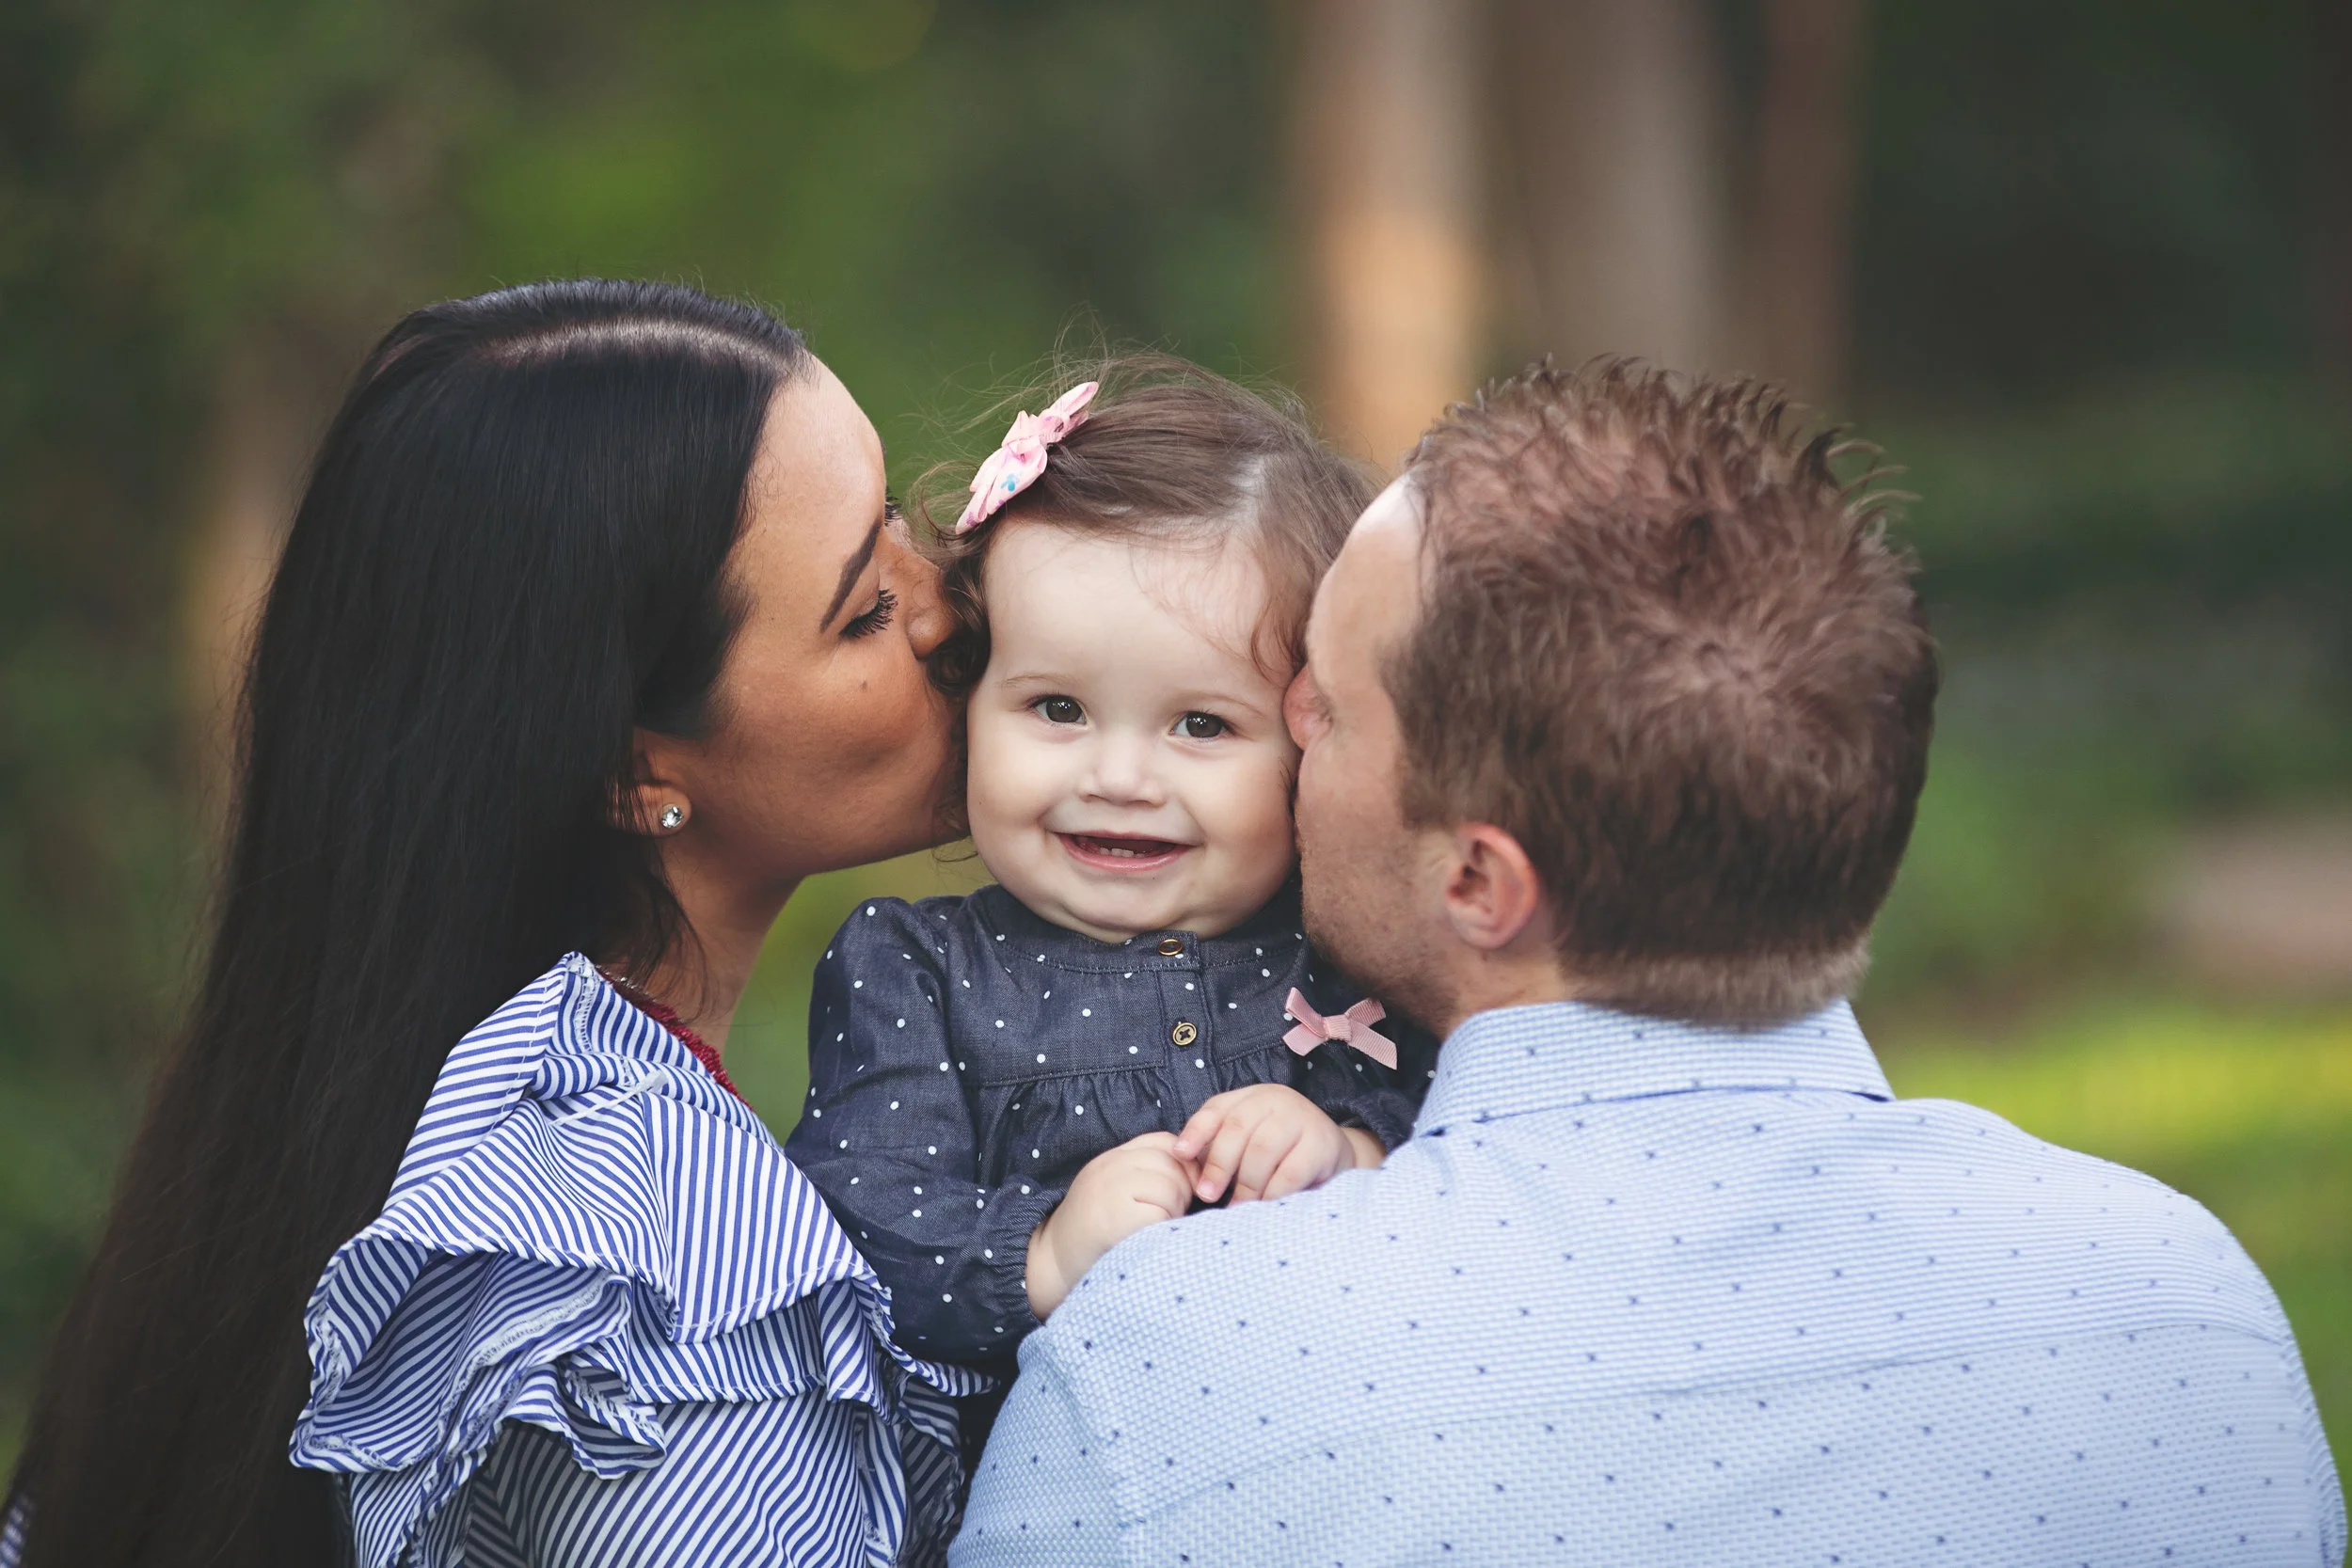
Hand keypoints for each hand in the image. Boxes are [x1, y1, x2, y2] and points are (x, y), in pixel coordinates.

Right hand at [1025, 1132, 1197, 1318]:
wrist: (1049, 1266)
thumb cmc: (1092, 1236)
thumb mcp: (1114, 1192)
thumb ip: (1144, 1175)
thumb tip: (1199, 1173)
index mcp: (1112, 1158)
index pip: (1164, 1142)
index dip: (1182, 1166)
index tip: (1180, 1193)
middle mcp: (1110, 1166)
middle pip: (1173, 1164)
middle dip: (1182, 1192)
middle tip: (1164, 1218)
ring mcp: (1111, 1188)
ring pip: (1171, 1187)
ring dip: (1173, 1212)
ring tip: (1153, 1230)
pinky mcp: (1116, 1216)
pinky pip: (1161, 1214)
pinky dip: (1162, 1229)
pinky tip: (1145, 1240)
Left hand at [1172, 1084, 1384, 1205]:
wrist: (1332, 1155)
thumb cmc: (1277, 1154)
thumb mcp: (1246, 1143)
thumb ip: (1217, 1148)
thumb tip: (1180, 1166)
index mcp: (1251, 1098)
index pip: (1217, 1108)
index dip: (1196, 1131)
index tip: (1179, 1155)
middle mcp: (1276, 1100)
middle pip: (1237, 1128)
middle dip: (1218, 1164)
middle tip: (1208, 1195)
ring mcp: (1302, 1118)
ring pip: (1262, 1149)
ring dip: (1246, 1183)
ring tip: (1238, 1206)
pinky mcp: (1323, 1144)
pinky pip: (1290, 1172)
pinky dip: (1272, 1193)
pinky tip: (1265, 1206)